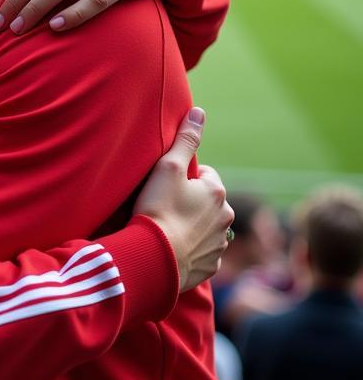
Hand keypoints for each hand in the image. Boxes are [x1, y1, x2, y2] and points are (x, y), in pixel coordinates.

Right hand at [133, 108, 233, 291]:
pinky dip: (191, 250)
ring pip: (207, 228)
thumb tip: (199, 112)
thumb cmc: (158, 208)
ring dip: (192, 227)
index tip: (166, 186)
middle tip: (164, 206)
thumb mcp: (168, 167)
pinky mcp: (210, 267)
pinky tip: (172, 248)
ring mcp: (219, 245)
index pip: (205, 176)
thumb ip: (186, 139)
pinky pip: (202, 253)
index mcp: (217, 193)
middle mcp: (226, 219)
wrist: (154, 257)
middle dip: (192, 203)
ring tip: (167, 228)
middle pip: (208, 203)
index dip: (185, 178)